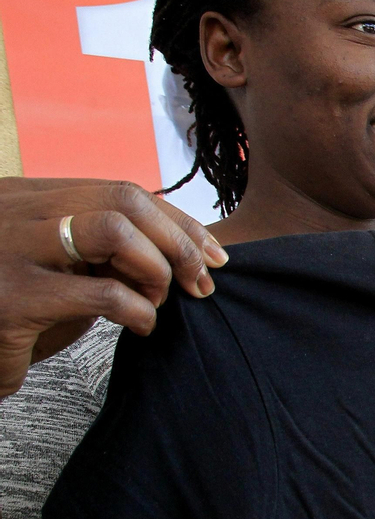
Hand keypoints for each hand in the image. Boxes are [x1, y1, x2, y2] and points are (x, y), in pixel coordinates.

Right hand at [0, 178, 225, 398]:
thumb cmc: (10, 305)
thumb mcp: (52, 264)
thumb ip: (97, 249)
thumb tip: (180, 251)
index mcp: (28, 199)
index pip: (121, 191)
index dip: (177, 221)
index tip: (211, 253)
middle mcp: (16, 213)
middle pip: (125, 202)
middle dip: (178, 241)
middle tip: (198, 282)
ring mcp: (11, 251)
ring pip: (115, 232)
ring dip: (156, 269)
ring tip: (156, 301)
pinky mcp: (13, 301)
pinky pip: (104, 295)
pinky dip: (140, 312)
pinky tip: (142, 326)